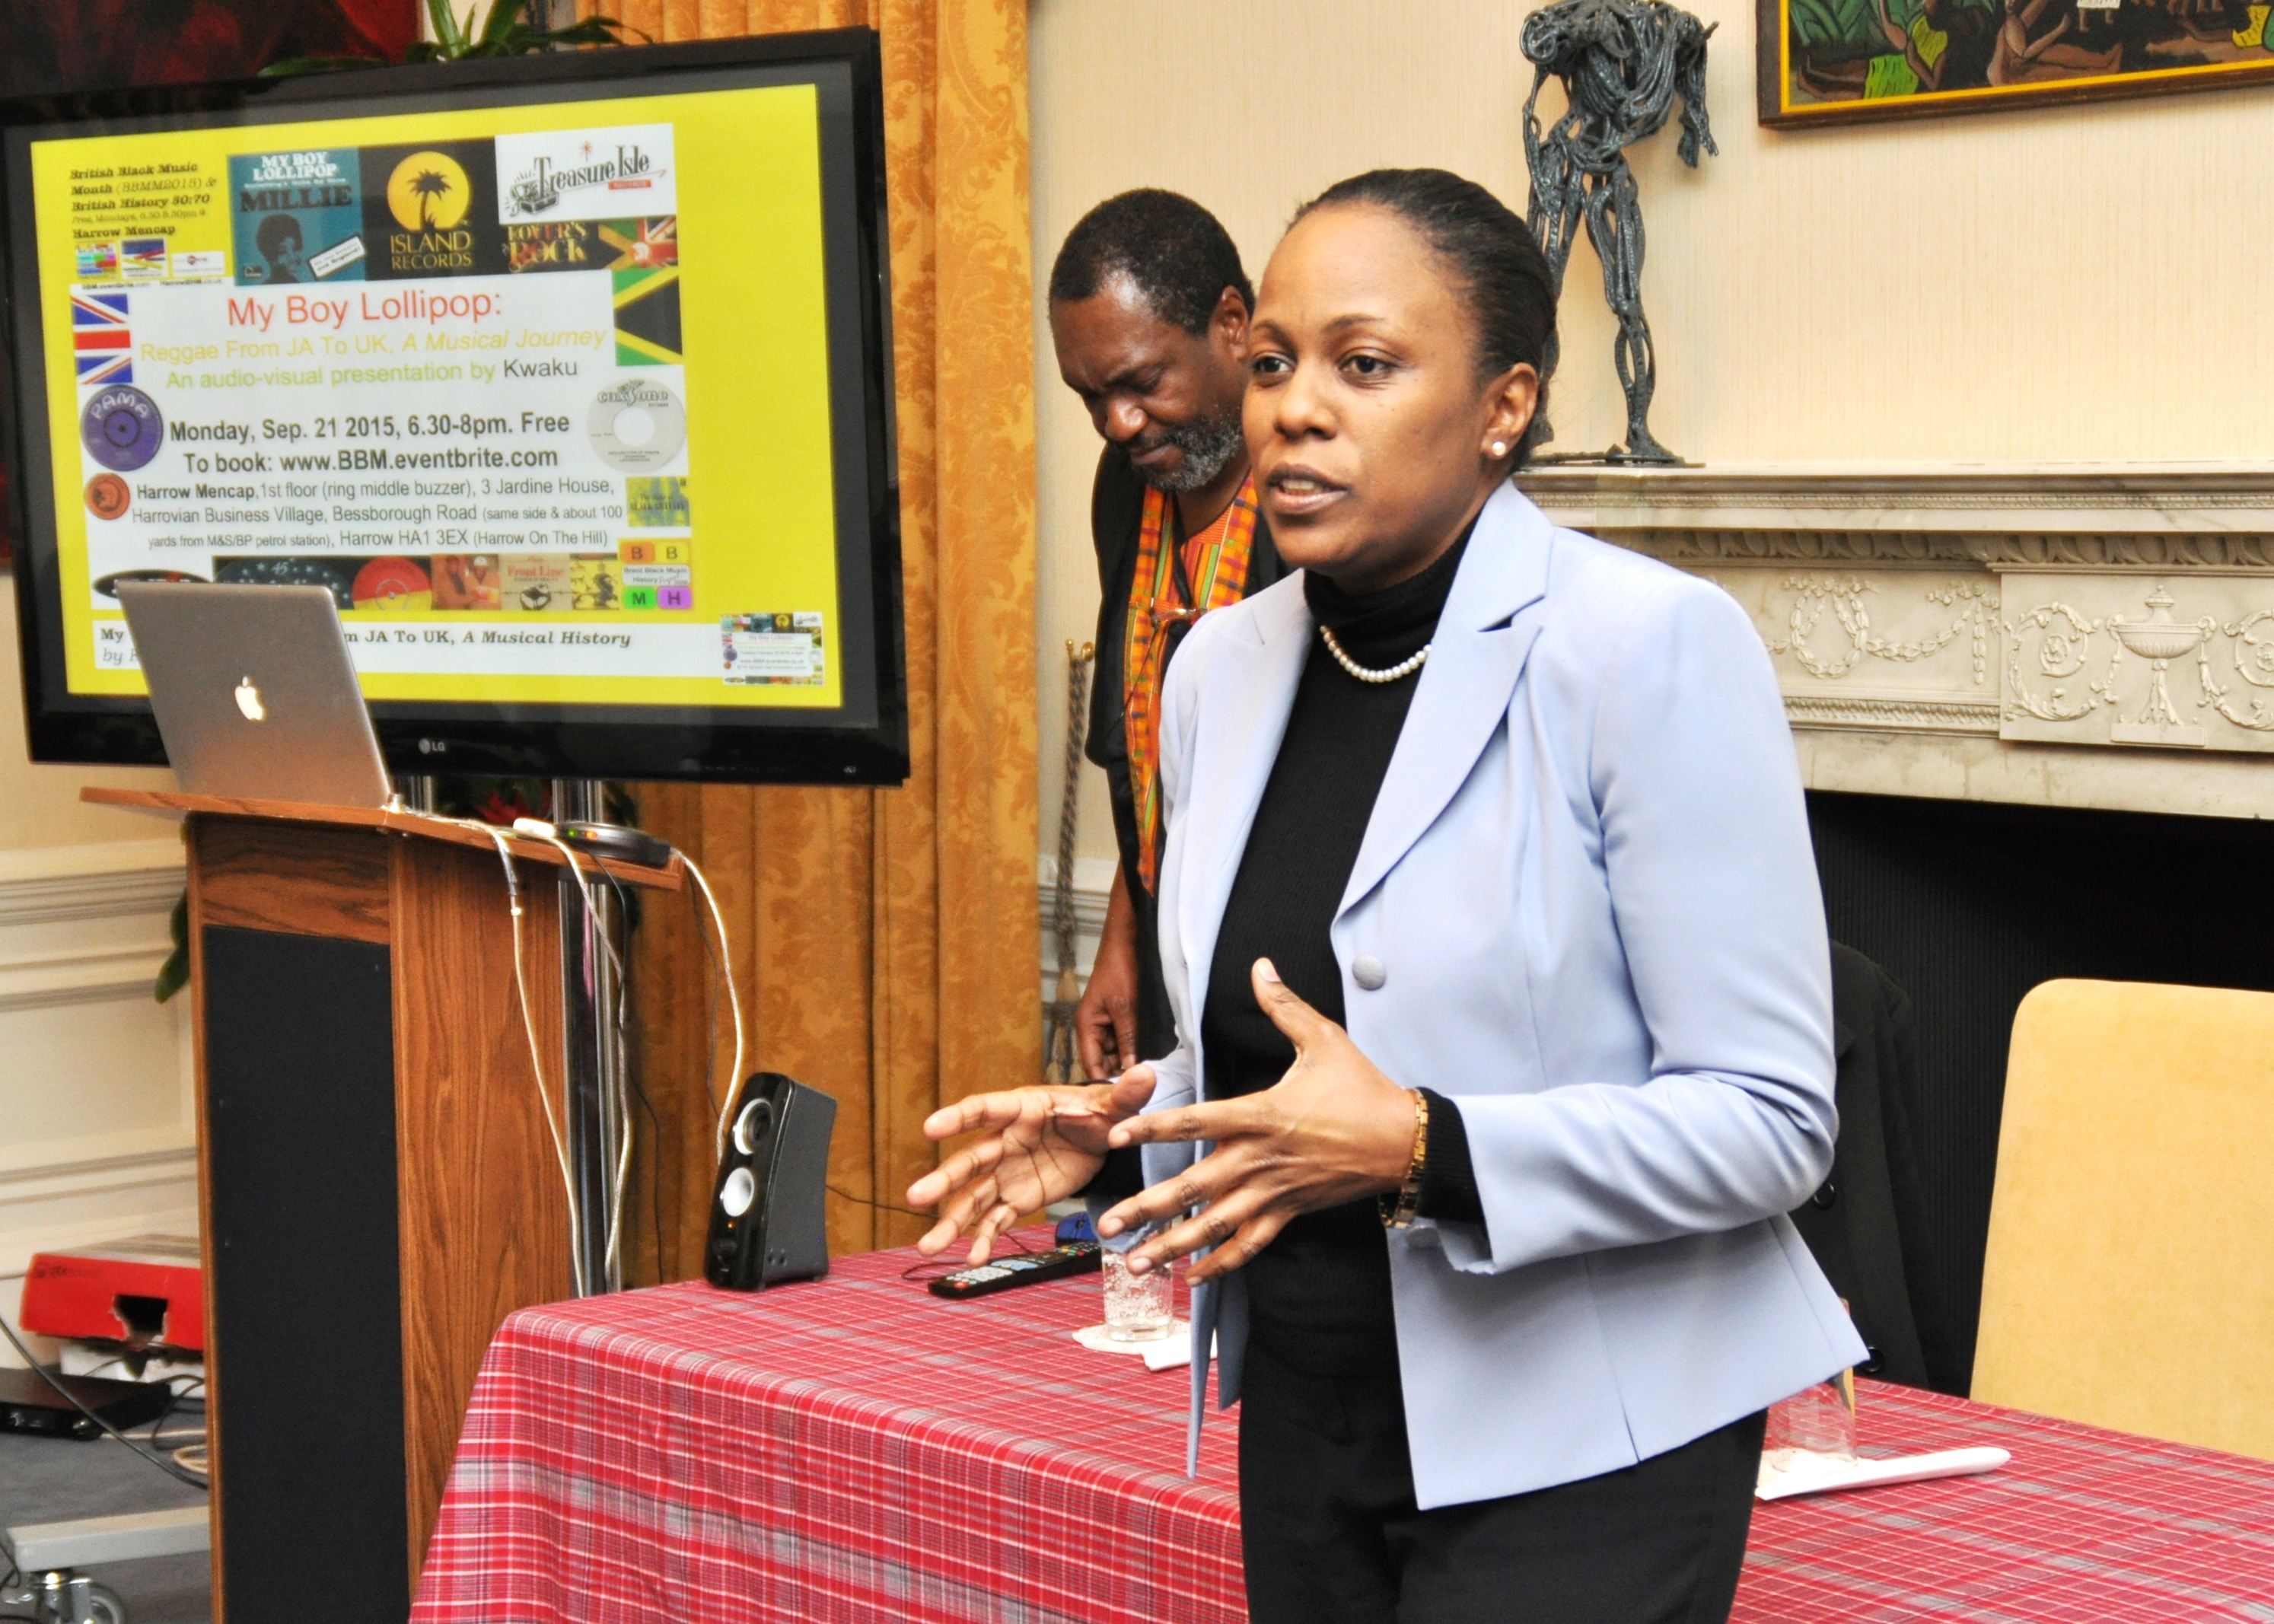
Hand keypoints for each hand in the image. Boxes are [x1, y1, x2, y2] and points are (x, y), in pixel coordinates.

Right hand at [907, 1070, 1157, 1263]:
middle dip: (943, 1179)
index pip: (986, 1109)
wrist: (1099, 1138)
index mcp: (1023, 1110)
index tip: (930, 1127)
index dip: (958, 1117)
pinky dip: (985, 1239)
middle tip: (915, 1196)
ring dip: (950, 1221)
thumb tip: (1147, 1073)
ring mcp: (1007, 1173)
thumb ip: (1127, 1093)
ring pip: (973, 1198)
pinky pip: (996, 1220)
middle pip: (970, 1161)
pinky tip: (972, 1259)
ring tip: (928, 1246)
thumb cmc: (1099, 1111)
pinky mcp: (1017, 1197)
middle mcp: (1006, 1142)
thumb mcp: (1116, 1104)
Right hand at [1076, 866, 1141, 1077]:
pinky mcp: (1121, 1018)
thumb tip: (1131, 1072)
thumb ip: (1128, 1040)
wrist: (1128, 940)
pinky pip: (1127, 1041)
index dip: (1105, 1083)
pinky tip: (1151, 1058)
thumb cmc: (1121, 968)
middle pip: (1105, 1062)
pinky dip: (1137, 1049)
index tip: (1124, 1101)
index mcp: (1086, 1026)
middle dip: (1120, 1075)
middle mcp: (1094, 1028)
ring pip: (1118, 1053)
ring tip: (1149, 1079)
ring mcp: (1108, 1024)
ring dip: (1131, 1062)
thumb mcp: (1126, 1008)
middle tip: (1141, 1092)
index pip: (1091, 1066)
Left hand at [1097, 960, 1417, 1285]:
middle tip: (1107, 1225)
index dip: (1154, 1127)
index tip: (1117, 1136)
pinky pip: (1249, 1244)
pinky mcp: (1290, 1212)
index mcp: (1261, 1114)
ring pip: (1214, 1225)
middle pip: (1193, 1187)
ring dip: (1172, 1247)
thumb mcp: (1324, 1039)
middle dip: (1147, 1208)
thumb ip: (1284, 1006)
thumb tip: (1260, 966)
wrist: (1404, 1141)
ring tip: (1134, 1264)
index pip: (1195, 1121)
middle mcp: (1259, 1158)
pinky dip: (1220, 1263)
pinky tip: (1191, 1277)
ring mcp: (1274, 1191)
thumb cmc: (1362, 1089)